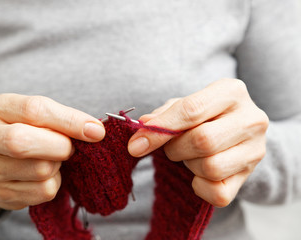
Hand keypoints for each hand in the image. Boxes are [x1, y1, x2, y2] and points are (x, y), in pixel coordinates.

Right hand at [0, 94, 104, 219]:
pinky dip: (55, 183)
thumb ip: (63, 118)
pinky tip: (45, 176)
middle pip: (24, 143)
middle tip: (69, 148)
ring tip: (51, 159)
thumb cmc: (25, 132)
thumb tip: (95, 131)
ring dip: (57, 165)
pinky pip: (44, 191)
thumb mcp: (37, 116)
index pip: (35, 110)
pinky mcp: (1, 193)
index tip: (96, 131)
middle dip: (60, 146)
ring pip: (41, 170)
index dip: (69, 121)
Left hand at [128, 79, 268, 206]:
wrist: (237, 132)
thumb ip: (163, 114)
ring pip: (211, 168)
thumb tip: (144, 126)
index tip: (135, 145)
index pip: (191, 110)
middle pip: (203, 141)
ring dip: (189, 165)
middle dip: (175, 148)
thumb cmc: (205, 115)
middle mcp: (251, 119)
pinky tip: (199, 173)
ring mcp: (255, 150)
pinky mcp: (251, 177)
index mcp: (232, 91)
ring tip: (190, 156)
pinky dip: (200, 187)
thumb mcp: (184, 105)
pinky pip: (218, 193)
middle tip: (171, 147)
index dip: (160, 130)